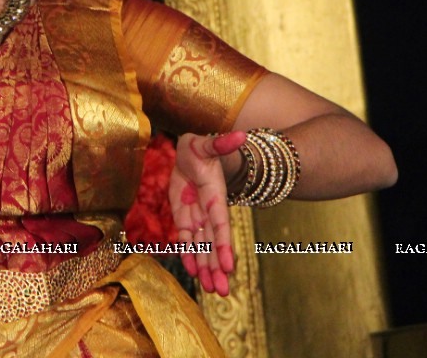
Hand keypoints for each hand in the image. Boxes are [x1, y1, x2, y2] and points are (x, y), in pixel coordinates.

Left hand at [169, 131, 245, 296]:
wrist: (189, 153)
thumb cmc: (199, 147)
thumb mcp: (206, 143)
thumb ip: (222, 143)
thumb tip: (241, 135)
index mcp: (215, 197)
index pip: (220, 224)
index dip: (223, 245)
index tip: (228, 266)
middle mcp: (208, 211)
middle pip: (213, 243)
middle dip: (216, 267)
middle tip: (221, 291)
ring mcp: (197, 216)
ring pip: (201, 246)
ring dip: (204, 266)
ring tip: (209, 289)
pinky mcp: (185, 217)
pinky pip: (186, 239)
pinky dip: (188, 254)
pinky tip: (192, 271)